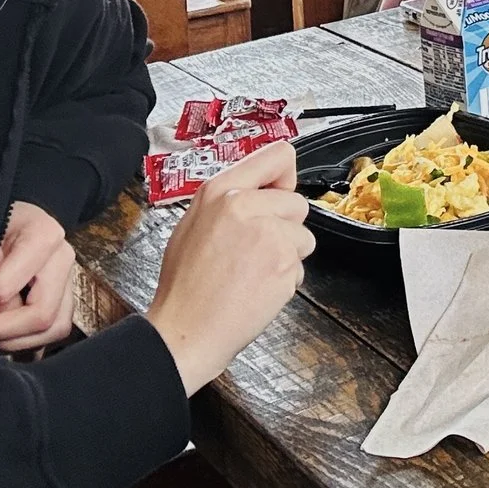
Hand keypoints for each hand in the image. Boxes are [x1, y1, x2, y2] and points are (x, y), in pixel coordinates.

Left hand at [0, 200, 77, 352]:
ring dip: (15, 341)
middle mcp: (64, 259)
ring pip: (55, 329)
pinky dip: (29, 340)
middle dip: (0, 331)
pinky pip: (56, 330)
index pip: (5, 288)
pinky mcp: (68, 295)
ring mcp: (71, 278)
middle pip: (40, 317)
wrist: (15, 213)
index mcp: (44, 236)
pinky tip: (6, 336)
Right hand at [145, 140, 313, 394]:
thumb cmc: (186, 286)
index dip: (285, 177)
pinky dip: (285, 280)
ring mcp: (268, 235)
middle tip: (255, 250)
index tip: (281, 191)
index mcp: (220, 191)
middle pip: (297, 203)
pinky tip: (256, 289)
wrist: (186, 331)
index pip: (279, 156)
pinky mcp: (283, 264)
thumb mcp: (193, 223)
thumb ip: (229, 199)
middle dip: (284, 227)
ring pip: (303, 237)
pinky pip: (300, 266)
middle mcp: (246, 206)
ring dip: (286, 255)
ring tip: (252, 272)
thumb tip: (261, 186)